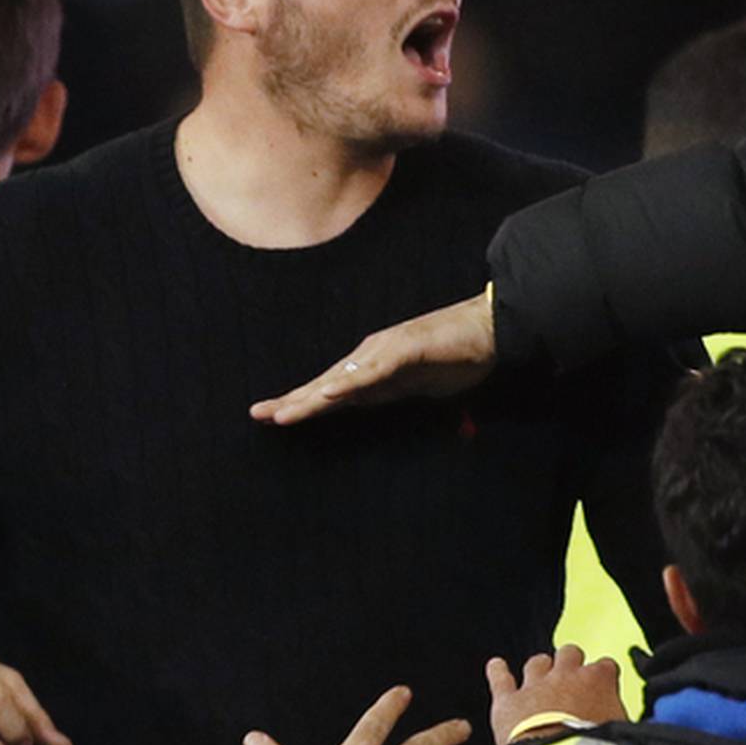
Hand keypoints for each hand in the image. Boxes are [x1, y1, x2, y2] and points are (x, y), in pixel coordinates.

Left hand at [250, 294, 496, 426]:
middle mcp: (372, 357)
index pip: (332, 391)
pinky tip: (330, 394)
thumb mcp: (419, 386)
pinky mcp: (406, 351)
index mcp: (374, 369)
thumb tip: (371, 407)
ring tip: (281, 413)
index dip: (302, 403)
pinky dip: (350, 383)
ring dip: (311, 396)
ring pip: (341, 379)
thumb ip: (395, 394)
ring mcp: (387, 352)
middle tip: (257, 414)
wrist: (489, 327)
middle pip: (326, 384)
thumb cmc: (458, 355)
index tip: (274, 417)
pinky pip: (373, 372)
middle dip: (292, 401)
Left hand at [488, 647, 622, 744]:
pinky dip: (497, 671)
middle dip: (570, 664)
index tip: (601, 689)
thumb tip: (626, 731)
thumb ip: (620, 722)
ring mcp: (535, 686)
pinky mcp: (508, 701)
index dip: (602, 678)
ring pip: (537, 663)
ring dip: (540, 669)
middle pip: (569, 653)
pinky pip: (500, 677)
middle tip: (571, 680)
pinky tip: (497, 667)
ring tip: (541, 679)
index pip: (605, 667)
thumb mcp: (622, 735)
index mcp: (598, 680)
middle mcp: (566, 675)